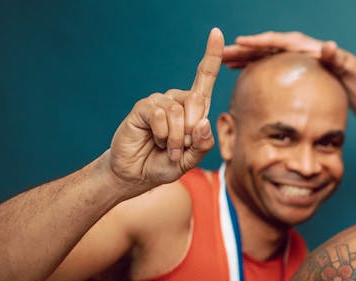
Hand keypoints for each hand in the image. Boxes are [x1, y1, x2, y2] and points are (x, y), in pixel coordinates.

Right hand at [108, 28, 222, 188]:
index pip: (205, 77)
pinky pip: (159, 115)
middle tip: (182, 149)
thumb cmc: (166, 163)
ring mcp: (159, 102)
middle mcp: (177, 100)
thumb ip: (203, 143)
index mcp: (193, 108)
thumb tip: (202, 121)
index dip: (212, 55)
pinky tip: (156, 141)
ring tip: (169, 149)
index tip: (217, 33)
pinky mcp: (143, 107)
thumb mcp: (193, 159)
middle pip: (196, 100)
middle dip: (192, 131)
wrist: (138, 173)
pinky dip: (163, 134)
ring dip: (177, 138)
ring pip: (178, 112)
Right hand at [224, 31, 351, 76]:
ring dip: (238, 56)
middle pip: (259, 45)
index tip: (240, 41)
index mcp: (295, 43)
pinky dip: (245, 62)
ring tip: (220, 60)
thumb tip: (331, 46)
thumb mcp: (336, 60)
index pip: (273, 40)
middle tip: (220, 53)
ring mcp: (280, 53)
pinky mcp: (278, 61)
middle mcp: (284, 45)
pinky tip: (232, 68)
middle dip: (240, 49)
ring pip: (255, 53)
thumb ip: (332, 55)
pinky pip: (258, 60)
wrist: (336, 68)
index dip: (256, 41)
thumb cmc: (336, 65)